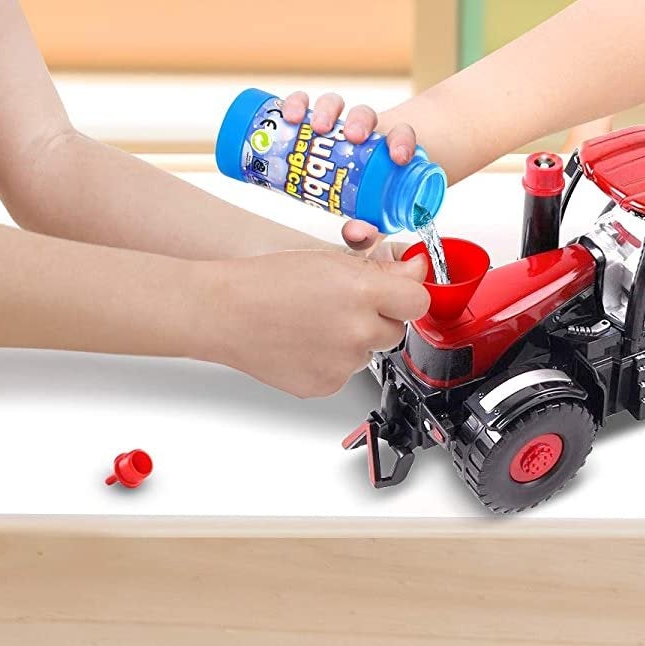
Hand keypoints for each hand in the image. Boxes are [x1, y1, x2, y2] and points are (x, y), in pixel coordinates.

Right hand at [207, 247, 430, 398]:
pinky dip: (333, 358)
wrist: (225, 313)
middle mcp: (357, 332)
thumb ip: (379, 271)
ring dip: (355, 338)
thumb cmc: (267, 281)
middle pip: (397, 329)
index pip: (419, 300)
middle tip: (347, 303)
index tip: (403, 288)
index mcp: (362, 293)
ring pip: (370, 351)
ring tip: (317, 321)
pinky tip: (307, 340)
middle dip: (380, 316)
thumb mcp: (329, 260)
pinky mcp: (326, 385)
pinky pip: (346, 372)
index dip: (410, 293)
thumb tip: (413, 274)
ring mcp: (342, 364)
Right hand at [279, 90, 423, 251]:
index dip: (403, 140)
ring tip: (317, 127)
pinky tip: (289, 115)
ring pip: (335, 103)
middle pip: (366, 114)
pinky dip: (296, 103)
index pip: (402, 135)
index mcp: (385, 150)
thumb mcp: (367, 219)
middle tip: (353, 137)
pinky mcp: (307, 119)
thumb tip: (356, 234)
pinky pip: (303, 103)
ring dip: (328, 109)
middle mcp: (361, 132)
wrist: (339, 185)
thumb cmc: (363, 201)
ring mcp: (334, 123)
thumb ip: (366, 233)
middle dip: (361, 121)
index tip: (399, 157)